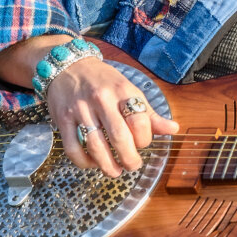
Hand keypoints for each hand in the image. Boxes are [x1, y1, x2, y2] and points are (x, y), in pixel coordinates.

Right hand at [0, 35, 178, 177]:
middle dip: (128, 159)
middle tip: (132, 166)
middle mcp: (101, 99)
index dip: (144, 139)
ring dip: (107, 165)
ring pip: (95, 145)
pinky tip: (92, 163)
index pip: (139, 121)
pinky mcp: (62, 118)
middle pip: (118, 137)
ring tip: (114, 171)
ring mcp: (80, 109)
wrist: (68, 65)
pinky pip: (72, 147)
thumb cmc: (103, 81)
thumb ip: (149, 113)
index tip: (142, 144)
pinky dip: (83, 161)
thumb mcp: (129, 90)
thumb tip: (174, 129)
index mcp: (122, 91)